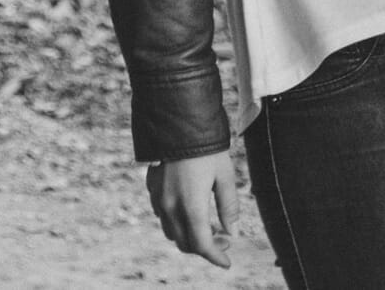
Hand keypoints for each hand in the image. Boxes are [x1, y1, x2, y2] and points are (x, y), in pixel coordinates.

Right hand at [147, 152, 237, 268]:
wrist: (176, 122)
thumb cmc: (206, 147)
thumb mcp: (224, 175)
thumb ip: (229, 206)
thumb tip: (232, 232)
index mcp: (191, 207)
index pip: (202, 246)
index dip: (216, 257)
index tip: (227, 262)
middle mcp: (170, 209)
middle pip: (186, 244)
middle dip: (205, 247)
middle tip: (224, 239)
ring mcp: (158, 200)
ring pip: (172, 232)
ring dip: (190, 236)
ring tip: (210, 225)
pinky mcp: (152, 189)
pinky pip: (163, 216)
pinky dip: (178, 222)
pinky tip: (191, 209)